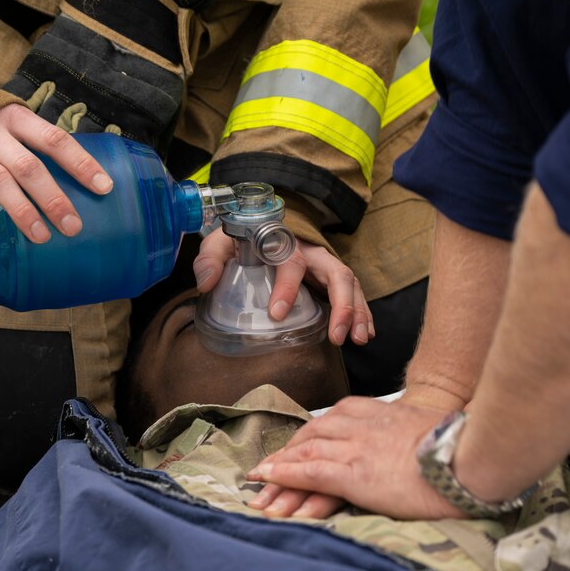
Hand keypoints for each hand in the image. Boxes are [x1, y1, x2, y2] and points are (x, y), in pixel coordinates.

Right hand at [0, 103, 113, 255]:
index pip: (53, 140)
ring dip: (21, 211)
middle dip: (53, 198)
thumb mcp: (3, 114)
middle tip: (73, 226)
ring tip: (41, 237)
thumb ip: (29, 138)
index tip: (103, 187)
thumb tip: (69, 171)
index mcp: (12, 117)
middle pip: (27, 166)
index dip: (80, 163)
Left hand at [193, 230, 374, 345]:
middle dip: (342, 305)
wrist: (257, 230)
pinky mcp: (329, 280)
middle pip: (337, 273)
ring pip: (350, 285)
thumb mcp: (221, 242)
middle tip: (337, 335)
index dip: (286, 287)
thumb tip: (205, 282)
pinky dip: (362, 314)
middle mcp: (311, 254)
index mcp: (284, 244)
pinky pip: (353, 294)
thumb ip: (210, 258)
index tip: (277, 313)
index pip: (291, 262)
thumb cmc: (241, 239)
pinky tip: (364, 334)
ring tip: (358, 340)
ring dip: (357, 312)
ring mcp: (324, 266)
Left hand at [245, 396, 464, 520]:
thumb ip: (409, 434)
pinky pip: (309, 472)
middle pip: (313, 433)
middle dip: (289, 450)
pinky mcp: (353, 473)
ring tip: (259, 478)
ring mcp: (355, 448)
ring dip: (279, 466)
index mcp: (379, 412)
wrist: (468, 458)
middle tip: (269, 466)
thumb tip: (413, 446)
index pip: (334, 419)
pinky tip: (266, 478)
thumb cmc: (458, 449)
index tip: (299, 445)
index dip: (312, 435)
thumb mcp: (428, 430)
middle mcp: (361, 425)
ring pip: (305, 452)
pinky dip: (284, 474)